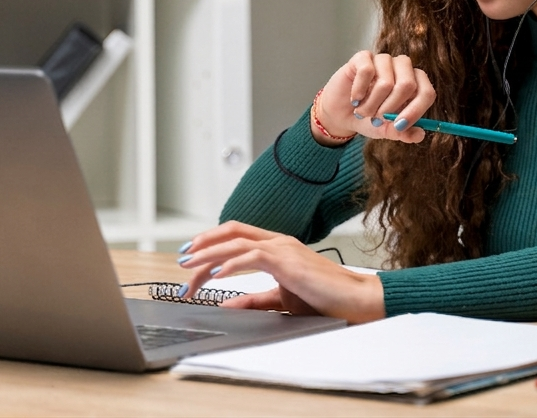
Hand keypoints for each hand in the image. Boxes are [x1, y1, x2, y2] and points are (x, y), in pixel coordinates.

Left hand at [177, 221, 384, 323]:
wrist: (355, 299)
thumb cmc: (324, 298)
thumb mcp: (281, 299)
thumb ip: (254, 300)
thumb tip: (226, 304)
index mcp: (277, 247)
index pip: (236, 236)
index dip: (210, 244)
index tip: (191, 259)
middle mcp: (278, 242)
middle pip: (231, 232)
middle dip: (202, 243)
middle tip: (181, 258)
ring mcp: (283, 248)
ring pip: (236, 241)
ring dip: (208, 254)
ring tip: (189, 267)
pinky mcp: (287, 261)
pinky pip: (252, 256)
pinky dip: (229, 263)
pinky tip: (215, 274)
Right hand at [312, 51, 436, 145]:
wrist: (341, 114)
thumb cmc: (369, 118)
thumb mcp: (386, 130)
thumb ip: (403, 133)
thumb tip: (420, 135)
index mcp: (415, 85)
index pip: (426, 92)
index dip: (415, 110)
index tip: (399, 125)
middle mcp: (403, 68)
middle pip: (407, 85)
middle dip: (389, 109)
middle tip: (376, 119)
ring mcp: (384, 60)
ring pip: (385, 82)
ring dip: (371, 104)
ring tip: (363, 111)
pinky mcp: (363, 57)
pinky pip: (366, 71)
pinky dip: (359, 90)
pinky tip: (355, 98)